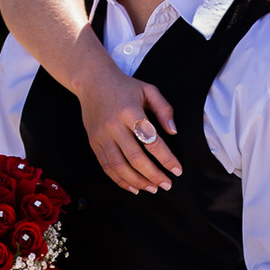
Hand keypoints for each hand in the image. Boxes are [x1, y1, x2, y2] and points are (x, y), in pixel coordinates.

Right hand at [76, 59, 181, 194]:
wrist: (92, 81)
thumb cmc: (124, 86)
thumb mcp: (149, 90)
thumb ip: (164, 109)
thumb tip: (173, 131)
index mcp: (130, 111)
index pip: (151, 141)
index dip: (166, 158)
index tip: (177, 170)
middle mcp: (114, 126)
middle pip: (135, 158)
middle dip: (153, 175)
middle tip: (167, 185)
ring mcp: (102, 136)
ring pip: (119, 166)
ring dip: (137, 181)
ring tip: (152, 188)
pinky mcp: (94, 143)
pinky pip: (106, 167)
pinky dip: (120, 180)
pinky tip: (133, 187)